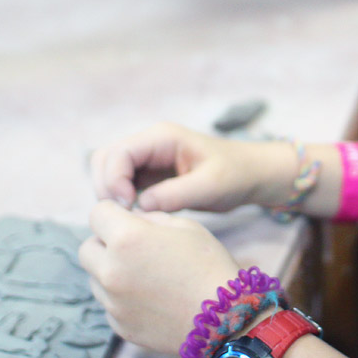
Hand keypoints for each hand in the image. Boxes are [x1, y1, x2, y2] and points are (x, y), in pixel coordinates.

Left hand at [78, 201, 239, 352]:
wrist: (225, 319)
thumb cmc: (210, 266)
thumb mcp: (187, 226)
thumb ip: (151, 218)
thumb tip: (132, 219)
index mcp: (127, 239)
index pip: (97, 213)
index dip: (113, 212)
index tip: (126, 219)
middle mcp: (111, 270)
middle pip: (87, 248)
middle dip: (105, 243)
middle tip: (133, 248)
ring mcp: (112, 302)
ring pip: (95, 277)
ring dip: (111, 271)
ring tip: (146, 275)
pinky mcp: (119, 326)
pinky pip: (109, 304)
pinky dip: (122, 297)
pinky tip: (151, 298)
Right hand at [90, 122, 263, 211]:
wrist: (252, 176)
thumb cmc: (236, 175)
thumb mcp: (211, 185)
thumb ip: (176, 194)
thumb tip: (140, 205)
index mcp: (162, 138)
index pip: (118, 153)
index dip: (114, 180)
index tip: (128, 206)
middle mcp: (150, 145)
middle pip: (105, 160)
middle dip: (107, 187)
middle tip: (124, 216)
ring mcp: (148, 160)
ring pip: (110, 173)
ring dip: (111, 195)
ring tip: (130, 219)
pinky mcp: (151, 176)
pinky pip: (123, 186)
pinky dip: (122, 201)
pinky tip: (137, 219)